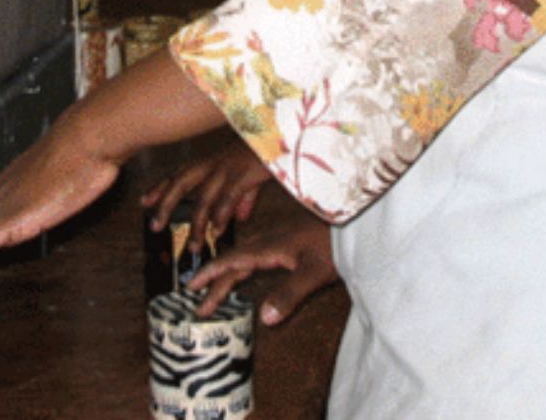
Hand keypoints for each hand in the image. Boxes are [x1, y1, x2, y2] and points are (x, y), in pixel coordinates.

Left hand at [141, 142, 271, 252]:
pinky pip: (228, 196)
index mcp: (216, 159)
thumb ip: (243, 194)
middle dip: (166, 203)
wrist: (288, 129)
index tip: (143, 202)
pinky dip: (221, 216)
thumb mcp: (252, 172)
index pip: (182, 172)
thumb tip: (239, 216)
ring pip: (204, 196)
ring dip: (196, 224)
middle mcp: (218, 161)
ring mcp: (230, 166)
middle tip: (154, 226)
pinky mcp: (246, 172)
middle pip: (183, 181)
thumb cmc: (270, 149)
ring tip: (193, 246)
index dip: (162, 186)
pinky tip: (218, 232)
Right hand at [187, 212, 338, 325]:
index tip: (191, 286)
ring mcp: (279, 239)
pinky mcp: (288, 241)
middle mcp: (269, 240)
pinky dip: (243, 265)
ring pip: (245, 256)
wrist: (355, 226)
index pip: (232, 260)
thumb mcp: (314, 273)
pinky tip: (245, 271)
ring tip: (213, 289)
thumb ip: (289, 295)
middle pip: (235, 261)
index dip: (212, 273)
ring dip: (228, 272)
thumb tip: (263, 319)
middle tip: (198, 302)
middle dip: (215, 280)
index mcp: (269, 246)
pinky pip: (256, 253)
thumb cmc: (335, 248)